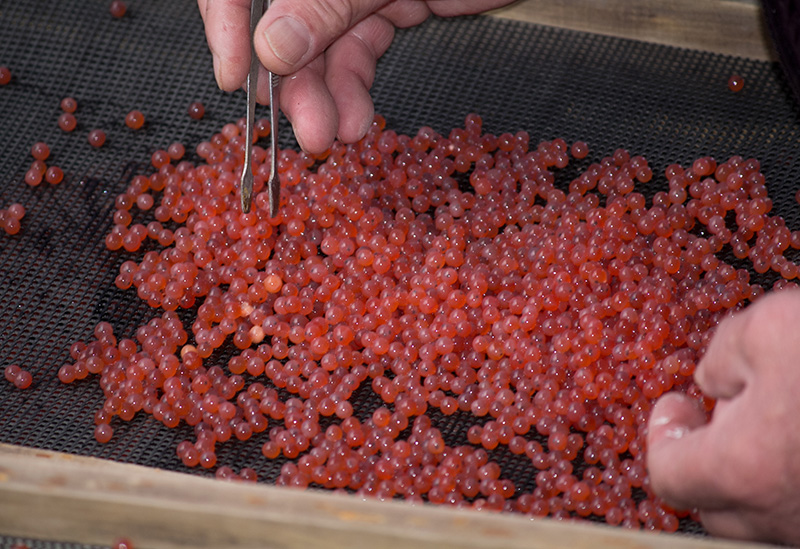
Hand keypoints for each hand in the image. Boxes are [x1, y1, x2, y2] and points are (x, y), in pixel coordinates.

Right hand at [198, 0, 513, 152]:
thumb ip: (325, 4)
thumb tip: (269, 51)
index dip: (225, 25)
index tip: (233, 80)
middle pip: (281, 22)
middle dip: (292, 82)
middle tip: (306, 130)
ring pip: (320, 45)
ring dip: (325, 96)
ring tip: (338, 136)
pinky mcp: (389, 3)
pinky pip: (358, 50)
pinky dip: (356, 87)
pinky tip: (358, 121)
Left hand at [647, 288, 799, 544]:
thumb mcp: (773, 329)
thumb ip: (723, 355)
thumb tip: (714, 380)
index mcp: (745, 471)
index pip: (668, 475)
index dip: (662, 435)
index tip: (677, 404)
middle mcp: (784, 517)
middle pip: (714, 507)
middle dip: (706, 460)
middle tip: (723, 415)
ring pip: (765, 515)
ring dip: (753, 474)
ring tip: (771, 418)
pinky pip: (799, 509)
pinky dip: (791, 478)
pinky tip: (799, 433)